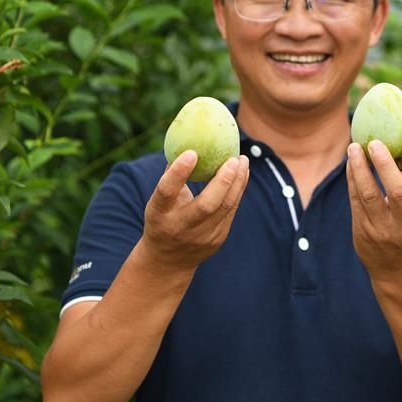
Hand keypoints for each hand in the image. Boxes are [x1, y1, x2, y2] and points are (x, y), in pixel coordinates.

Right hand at [141, 150, 249, 272]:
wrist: (167, 261)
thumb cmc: (162, 219)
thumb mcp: (158, 201)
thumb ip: (172, 177)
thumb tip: (185, 140)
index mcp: (159, 214)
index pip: (167, 192)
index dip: (178, 172)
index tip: (192, 152)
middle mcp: (180, 227)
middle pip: (206, 205)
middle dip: (223, 180)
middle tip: (233, 158)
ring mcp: (201, 237)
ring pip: (225, 207)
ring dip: (237, 182)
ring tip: (243, 160)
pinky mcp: (217, 240)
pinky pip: (231, 210)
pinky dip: (238, 190)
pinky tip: (242, 174)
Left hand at [346, 139, 401, 283]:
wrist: (396, 269)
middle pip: (396, 192)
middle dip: (384, 164)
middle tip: (374, 142)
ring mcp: (383, 230)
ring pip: (368, 194)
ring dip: (360, 168)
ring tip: (355, 147)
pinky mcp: (362, 231)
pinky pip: (355, 199)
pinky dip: (352, 178)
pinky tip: (352, 161)